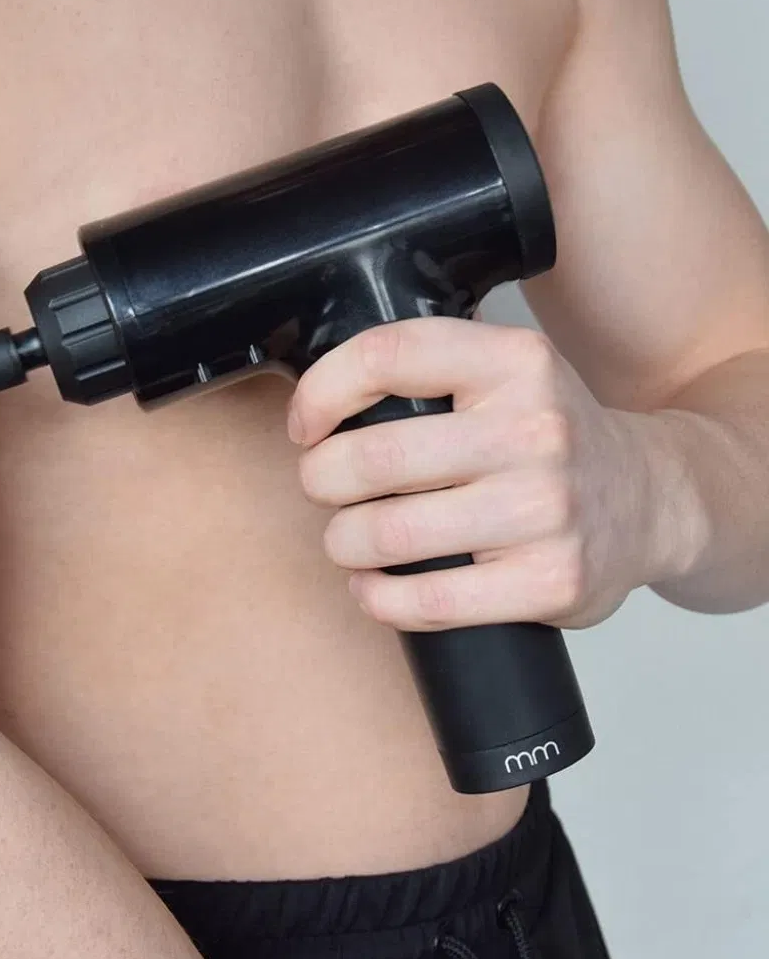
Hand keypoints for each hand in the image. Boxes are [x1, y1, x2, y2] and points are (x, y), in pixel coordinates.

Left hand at [287, 317, 668, 631]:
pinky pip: (428, 602)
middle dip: (320, 480)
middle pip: (372, 457)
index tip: (306, 426)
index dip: (321, 393)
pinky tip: (375, 587)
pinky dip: (379, 599)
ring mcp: (546, 509)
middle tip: (324, 487)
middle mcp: (534, 429)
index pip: (386, 356)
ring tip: (349, 539)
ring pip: (388, 534)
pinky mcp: (550, 581)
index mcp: (514, 362)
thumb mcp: (508, 373)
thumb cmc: (550, 438)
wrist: (651, 500)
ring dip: (343, 542)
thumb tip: (321, 398)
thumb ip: (430, 368)